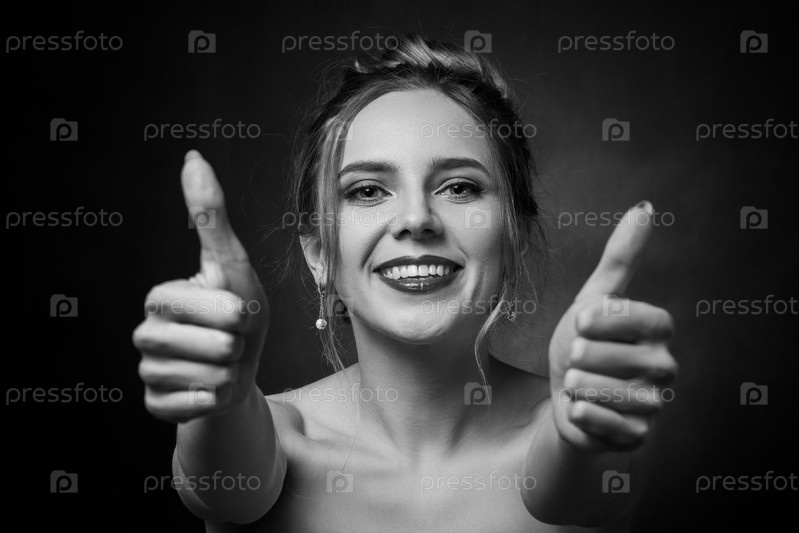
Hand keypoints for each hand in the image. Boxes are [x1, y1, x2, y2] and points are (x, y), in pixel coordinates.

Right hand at [132, 150, 269, 422]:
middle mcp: (145, 333)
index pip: (200, 305)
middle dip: (235, 344)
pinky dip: (212, 399)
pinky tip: (210, 389)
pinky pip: (190, 405)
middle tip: (232, 340)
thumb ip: (210, 216)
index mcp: (161, 297)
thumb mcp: (233, 265)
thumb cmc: (239, 314)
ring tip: (223, 363)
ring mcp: (147, 370)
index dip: (231, 312)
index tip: (237, 312)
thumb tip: (192, 157)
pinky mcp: (154, 404)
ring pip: (205, 376)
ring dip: (229, 372)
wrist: (240, 371)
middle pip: (208, 344)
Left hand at [548, 201, 676, 451]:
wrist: (563, 392)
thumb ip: (621, 257)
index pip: (648, 320)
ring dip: (581, 384)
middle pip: (624, 359)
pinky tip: (577, 406)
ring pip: (614, 392)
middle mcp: (665, 368)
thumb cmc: (581, 340)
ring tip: (576, 381)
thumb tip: (645, 208)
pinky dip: (584, 414)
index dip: (608, 320)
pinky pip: (609, 425)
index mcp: (659, 332)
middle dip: (585, 356)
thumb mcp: (594, 296)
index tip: (581, 321)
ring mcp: (654, 405)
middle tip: (577, 357)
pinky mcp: (637, 437)